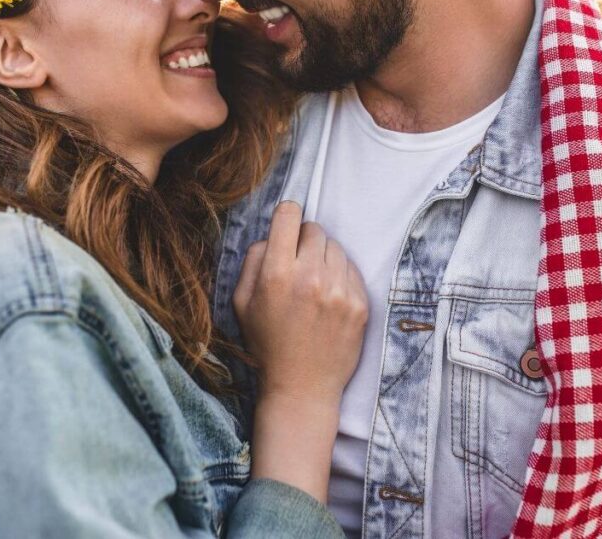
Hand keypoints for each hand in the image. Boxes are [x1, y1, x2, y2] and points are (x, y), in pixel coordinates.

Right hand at [233, 201, 367, 402]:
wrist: (301, 387)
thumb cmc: (267, 344)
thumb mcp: (242, 302)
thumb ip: (254, 261)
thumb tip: (273, 235)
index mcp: (277, 274)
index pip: (289, 215)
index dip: (286, 216)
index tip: (286, 226)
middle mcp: (310, 277)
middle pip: (314, 229)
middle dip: (304, 241)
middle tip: (298, 264)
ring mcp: (339, 290)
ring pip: (336, 248)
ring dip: (324, 258)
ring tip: (314, 284)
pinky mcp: (360, 304)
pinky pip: (352, 270)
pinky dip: (340, 277)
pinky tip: (328, 298)